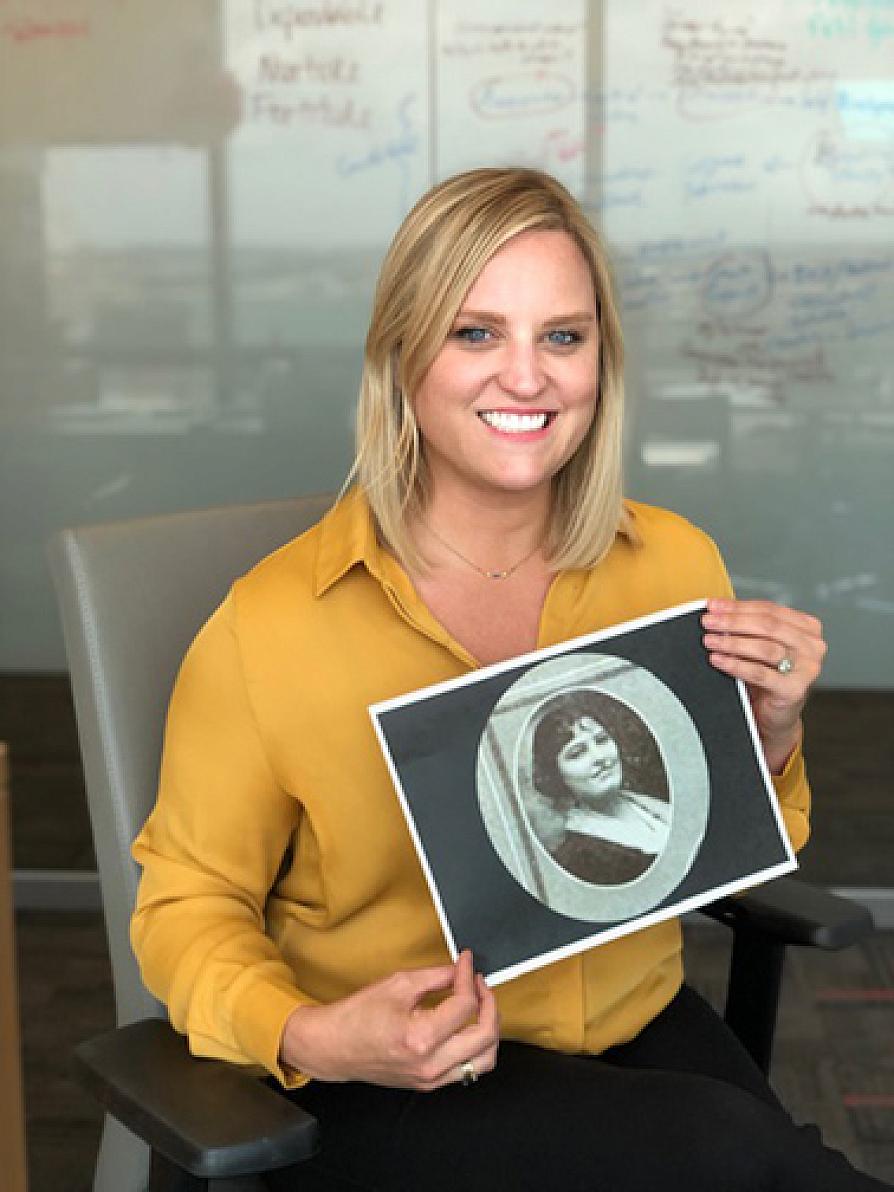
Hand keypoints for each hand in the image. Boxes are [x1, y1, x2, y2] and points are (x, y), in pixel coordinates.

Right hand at [278, 949, 498, 1089]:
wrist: (334, 1046)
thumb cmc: (357, 1016)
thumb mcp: (398, 984)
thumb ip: (436, 976)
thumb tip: (459, 970)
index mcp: (421, 1038)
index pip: (465, 1006)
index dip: (469, 977)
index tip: (466, 963)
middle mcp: (430, 1064)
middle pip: (485, 1036)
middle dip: (489, 1003)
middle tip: (478, 983)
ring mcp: (431, 1079)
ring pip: (484, 1060)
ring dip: (489, 1029)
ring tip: (480, 1006)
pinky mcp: (429, 1084)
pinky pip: (468, 1069)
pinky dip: (475, 1047)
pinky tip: (466, 1027)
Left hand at [702, 599, 826, 773]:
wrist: (775, 715)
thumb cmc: (767, 677)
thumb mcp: (760, 646)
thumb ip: (748, 628)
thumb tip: (717, 612)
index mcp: (807, 628)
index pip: (770, 610)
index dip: (738, 606)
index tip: (713, 606)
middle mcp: (812, 646)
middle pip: (768, 626)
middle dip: (733, 621)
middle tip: (708, 622)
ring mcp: (807, 669)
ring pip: (765, 648)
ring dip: (733, 642)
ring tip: (710, 641)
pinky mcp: (795, 690)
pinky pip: (760, 673)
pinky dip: (736, 665)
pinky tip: (718, 660)